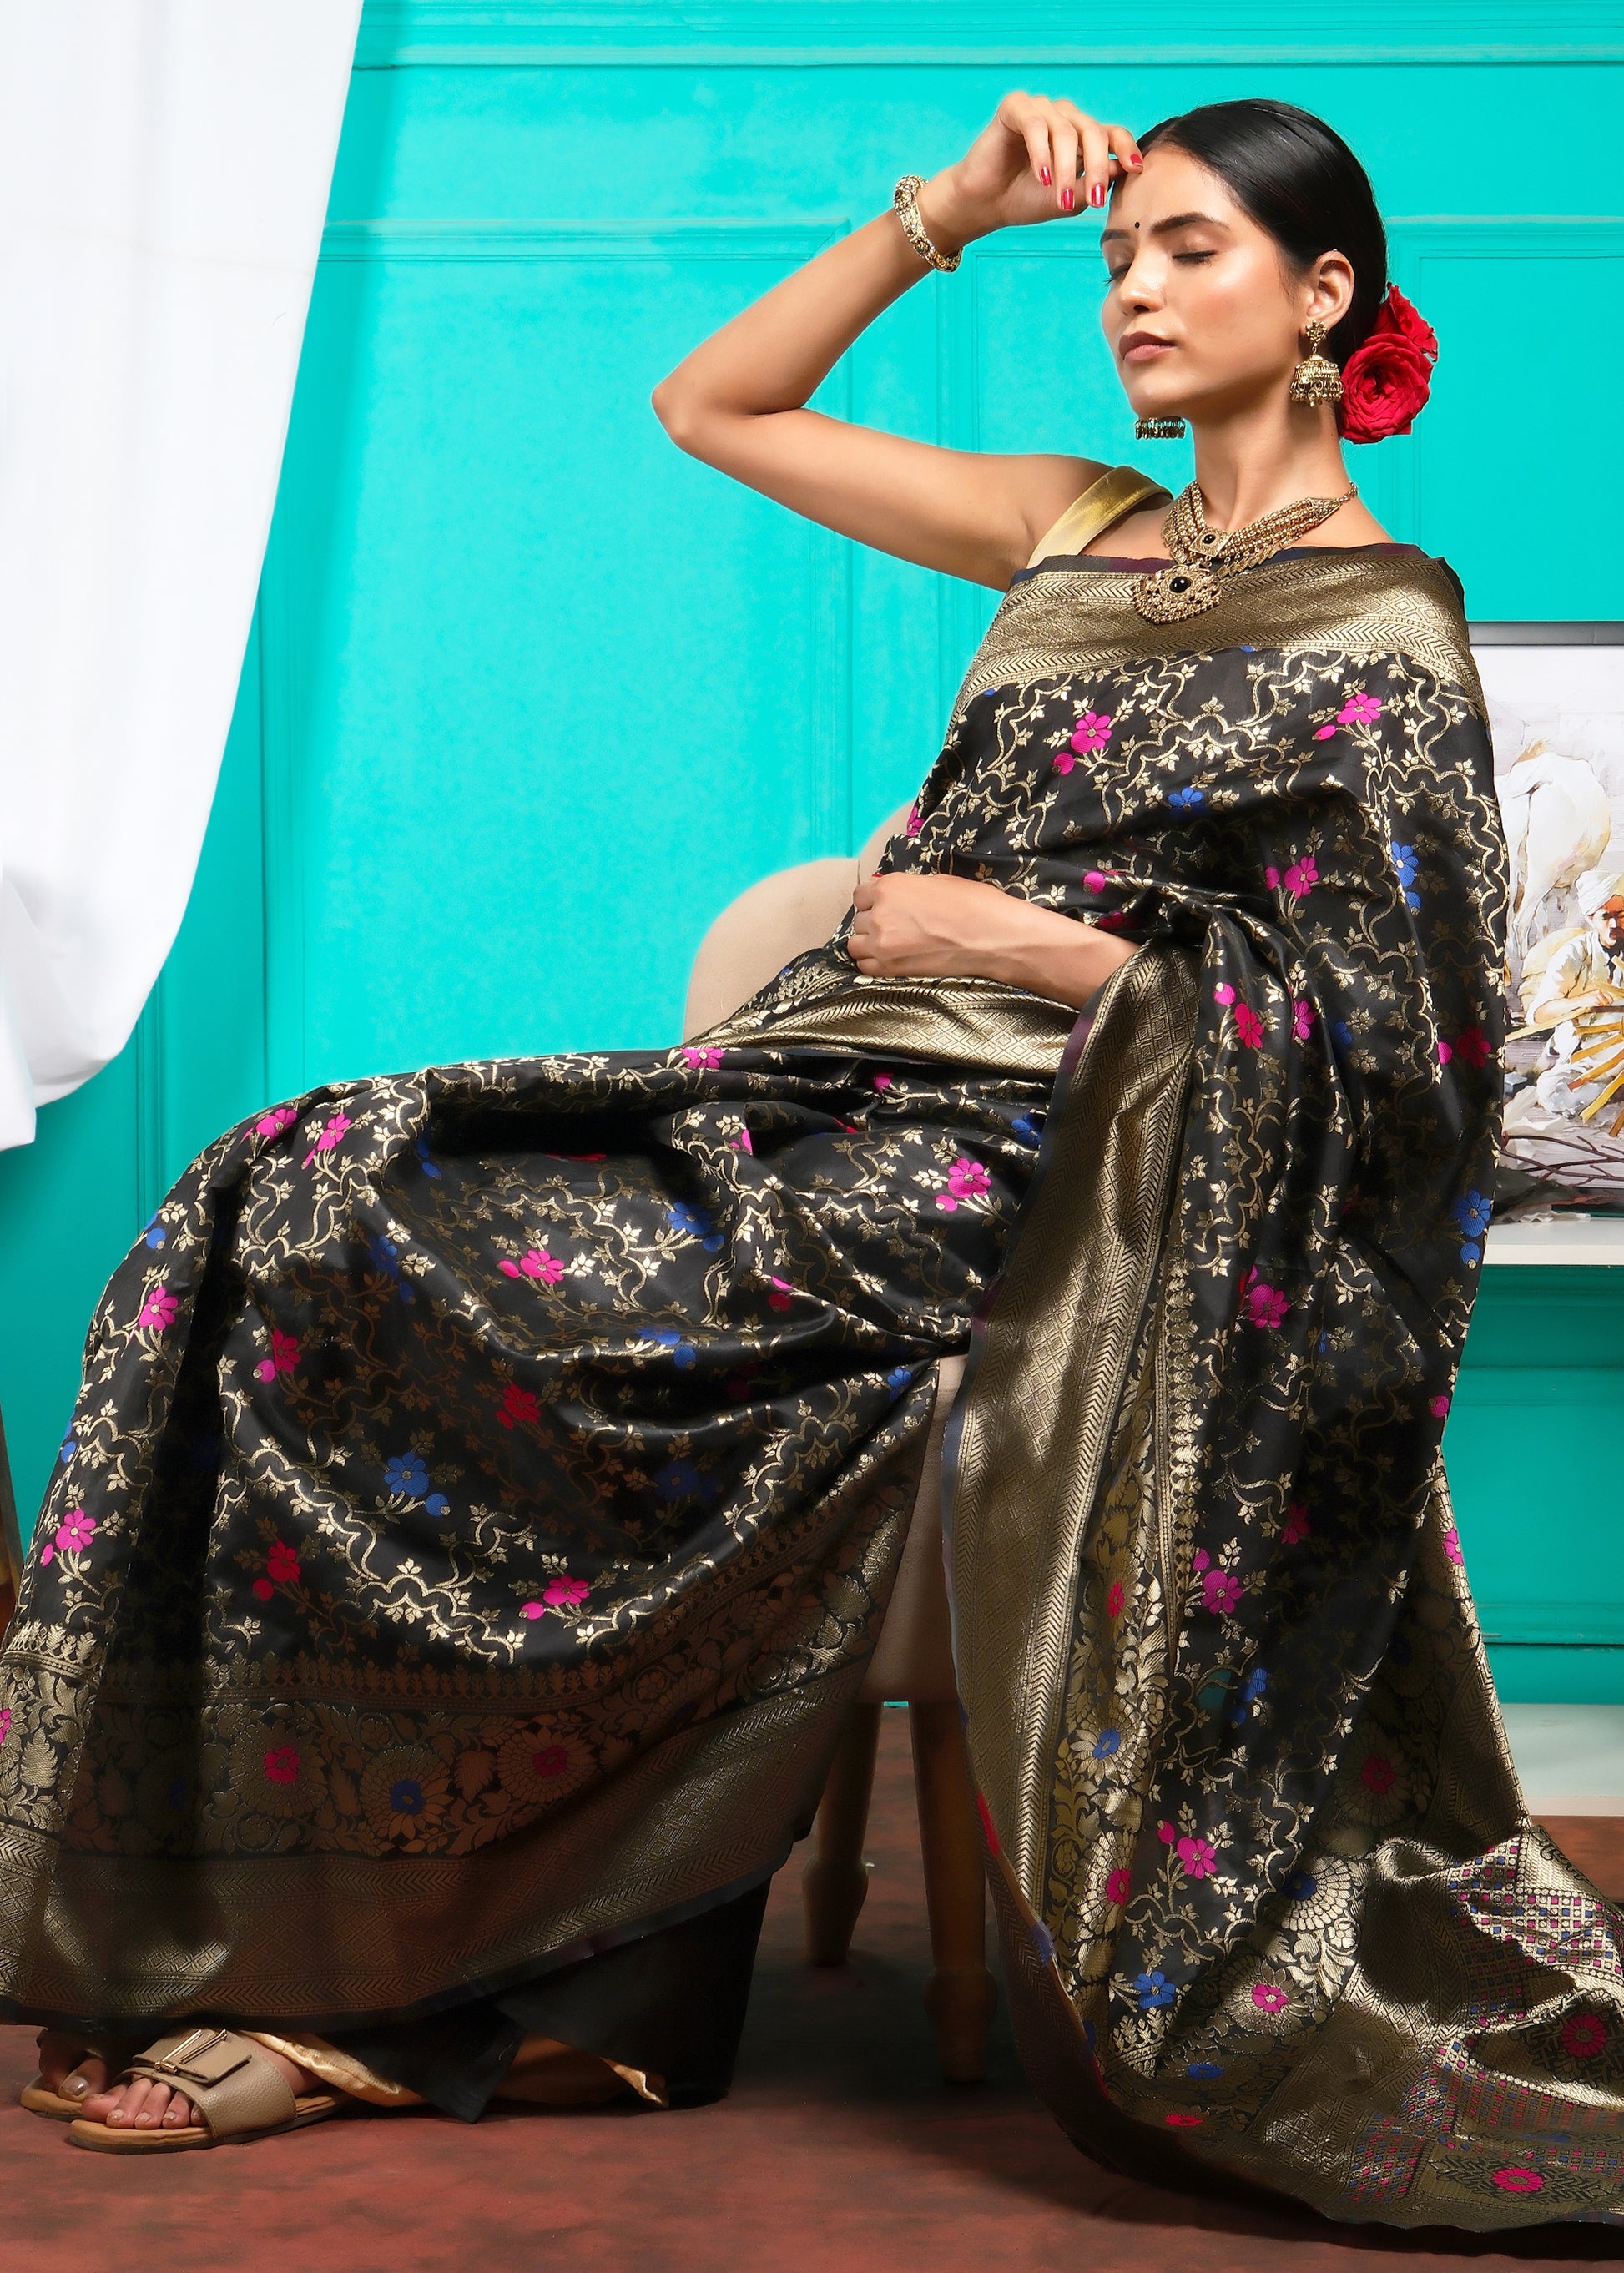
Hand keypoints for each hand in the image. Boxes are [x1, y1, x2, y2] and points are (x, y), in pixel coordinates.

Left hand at [848, 871, 1138, 1010]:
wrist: (994, 938)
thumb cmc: (975, 904)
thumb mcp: (939, 883)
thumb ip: (909, 889)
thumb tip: (896, 895)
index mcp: (890, 887)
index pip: (861, 894)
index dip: (874, 900)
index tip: (886, 907)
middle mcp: (880, 914)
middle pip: (858, 920)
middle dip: (873, 922)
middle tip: (896, 928)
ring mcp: (882, 944)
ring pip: (855, 945)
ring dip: (869, 944)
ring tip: (891, 946)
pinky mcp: (889, 970)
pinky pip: (864, 966)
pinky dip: (873, 963)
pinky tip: (892, 960)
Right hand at [921, 91, 1142, 249]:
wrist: (985, 205)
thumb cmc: (1025, 201)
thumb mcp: (1068, 201)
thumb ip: (1093, 185)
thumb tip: (1121, 168)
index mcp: (1081, 136)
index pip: (1112, 133)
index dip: (1126, 147)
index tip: (1136, 169)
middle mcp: (1064, 117)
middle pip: (1094, 131)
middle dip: (1096, 167)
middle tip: (1094, 199)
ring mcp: (1041, 109)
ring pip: (1066, 131)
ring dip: (1066, 168)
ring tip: (1059, 198)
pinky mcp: (1015, 107)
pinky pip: (1036, 124)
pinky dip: (1042, 153)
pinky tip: (1042, 177)